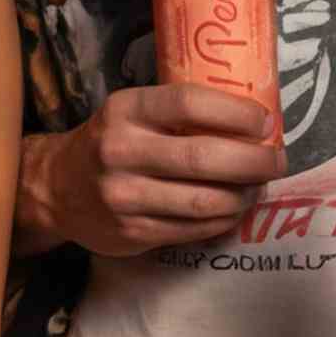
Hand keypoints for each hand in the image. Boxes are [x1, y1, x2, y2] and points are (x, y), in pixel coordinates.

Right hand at [25, 82, 284, 257]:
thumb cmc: (112, 142)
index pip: (189, 104)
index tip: (265, 122)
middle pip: (204, 158)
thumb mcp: (132, 112)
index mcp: (125, 111)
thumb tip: (254, 117)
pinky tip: (234, 208)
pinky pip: (195, 228)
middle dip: (254, 161)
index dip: (236, 113)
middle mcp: (121, 152)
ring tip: (258, 186)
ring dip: (244, 195)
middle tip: (277, 161)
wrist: (58, 189)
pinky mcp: (133, 233)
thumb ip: (179, 112)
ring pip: (205, 201)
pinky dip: (224, 219)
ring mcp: (125, 197)